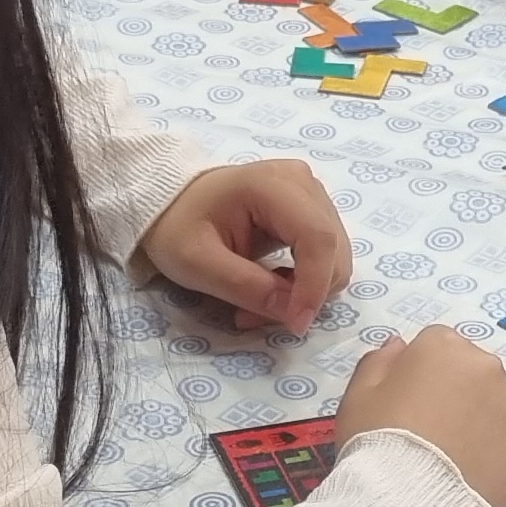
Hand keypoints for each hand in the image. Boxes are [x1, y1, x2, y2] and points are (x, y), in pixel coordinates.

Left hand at [139, 159, 349, 331]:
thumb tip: (293, 314)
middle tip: (255, 316)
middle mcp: (303, 182)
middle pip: (332, 250)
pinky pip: (325, 255)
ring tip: (258, 304)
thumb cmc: (177, 227)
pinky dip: (305, 282)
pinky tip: (271, 287)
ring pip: (334, 257)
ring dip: (305, 292)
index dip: (314, 286)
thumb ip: (245, 287)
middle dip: (306, 294)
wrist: (171, 203)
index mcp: (273, 184)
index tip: (295, 324)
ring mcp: (311, 194)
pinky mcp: (312, 210)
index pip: (317, 237)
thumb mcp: (196, 263)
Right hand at [335, 326, 505, 506]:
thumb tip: (401, 345)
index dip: (423, 378)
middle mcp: (487, 365)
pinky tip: (480, 477)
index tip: (412, 409)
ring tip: (459, 462)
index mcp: (442, 346)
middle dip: (460, 397)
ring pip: (501, 407)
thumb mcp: (357, 397)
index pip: (437, 347)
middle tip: (437, 438)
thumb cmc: (376, 445)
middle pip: (475, 373)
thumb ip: (379, 362)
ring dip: (485, 424)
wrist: (409, 506)